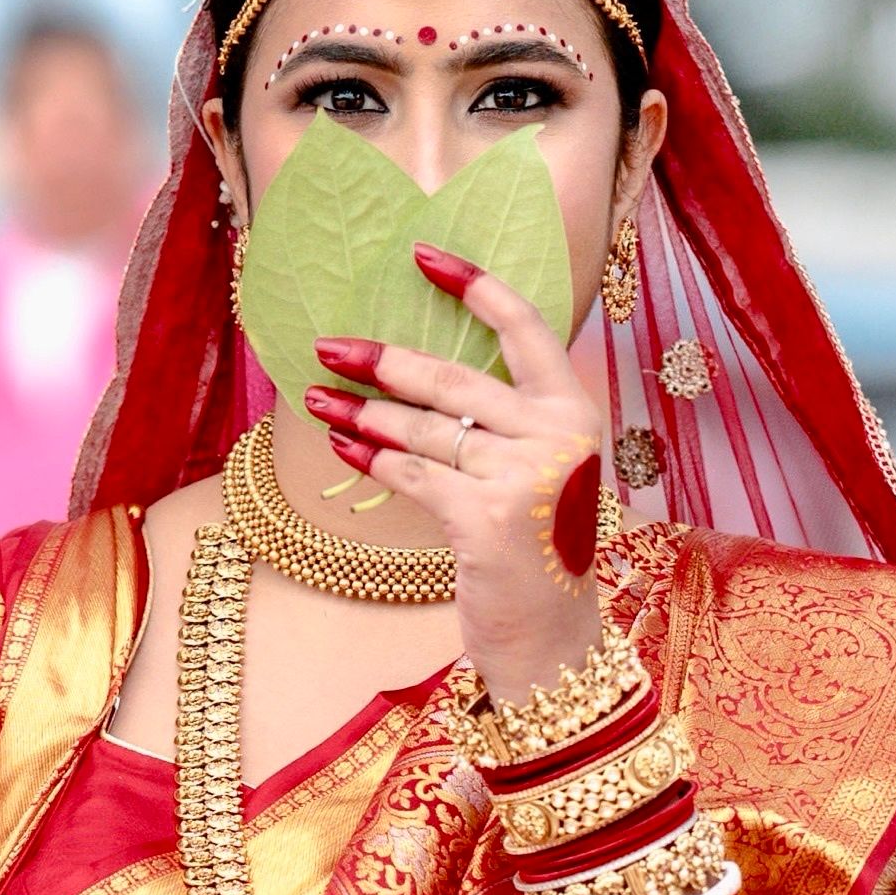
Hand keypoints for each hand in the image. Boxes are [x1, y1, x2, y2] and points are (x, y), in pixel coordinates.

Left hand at [305, 248, 610, 704]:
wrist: (553, 638)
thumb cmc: (538, 550)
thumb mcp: (539, 471)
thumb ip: (503, 421)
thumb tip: (413, 375)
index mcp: (577, 410)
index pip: (526, 326)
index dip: (474, 285)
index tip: (422, 256)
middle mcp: (559, 434)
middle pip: (455, 378)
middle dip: (383, 361)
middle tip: (328, 346)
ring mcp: (525, 475)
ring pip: (425, 429)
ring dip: (363, 415)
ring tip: (319, 401)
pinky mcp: (486, 517)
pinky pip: (413, 476)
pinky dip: (374, 464)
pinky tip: (344, 452)